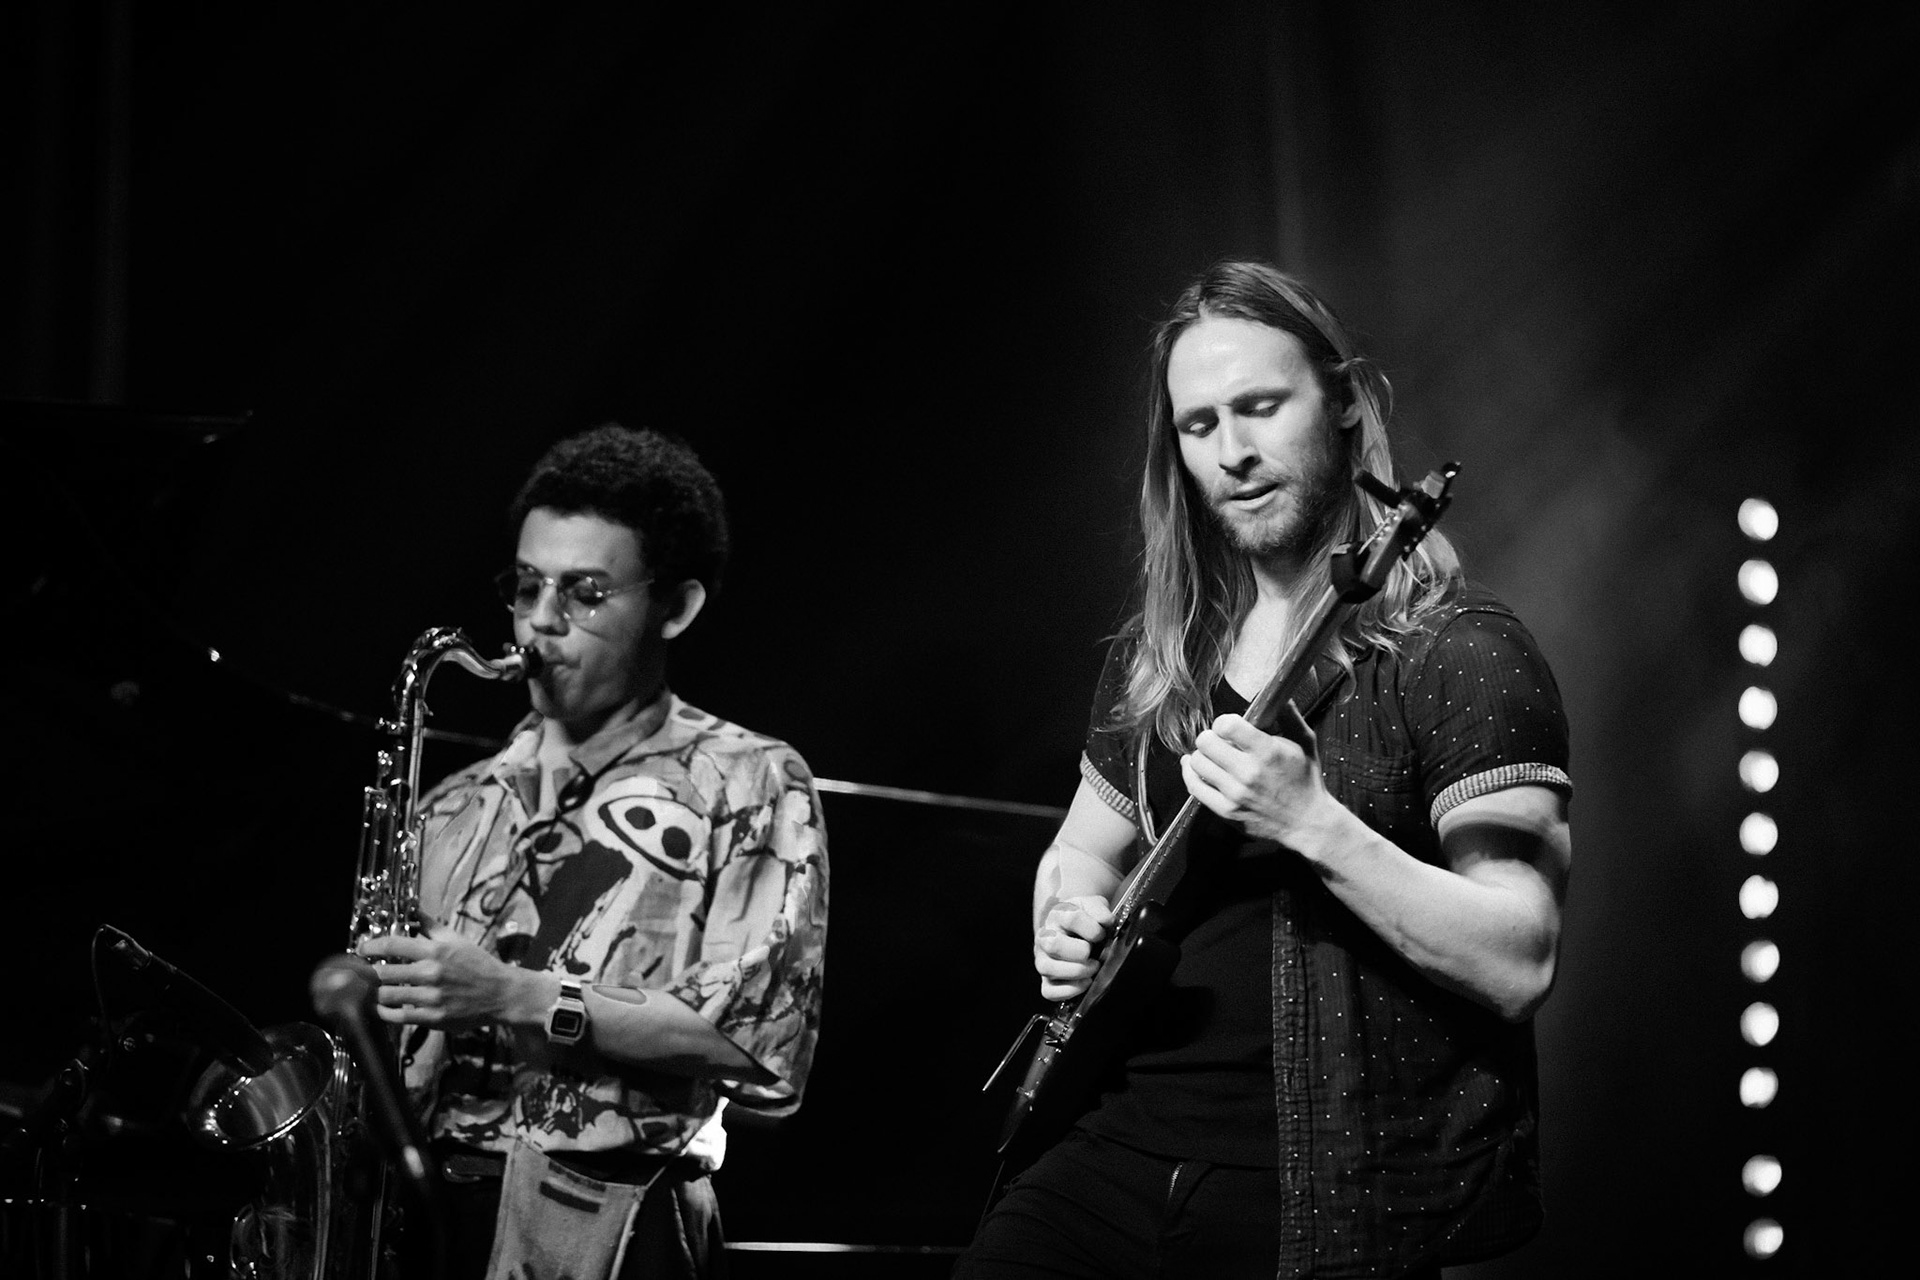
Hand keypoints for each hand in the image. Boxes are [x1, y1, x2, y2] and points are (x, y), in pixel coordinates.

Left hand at [357, 925, 546, 1030]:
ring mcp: (431, 997)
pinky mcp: (433, 1017)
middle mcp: (431, 973)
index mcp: (436, 950)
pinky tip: (380, 1009)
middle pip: (384, 973)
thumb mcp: (457, 939)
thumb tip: (413, 909)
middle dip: (367, 973)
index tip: (361, 949)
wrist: (500, 993)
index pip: (393, 944)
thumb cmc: (478, 964)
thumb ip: (431, 926)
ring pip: (387, 996)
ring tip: (367, 990)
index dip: (371, 946)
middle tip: (360, 973)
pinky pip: (398, 1017)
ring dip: (373, 993)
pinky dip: (384, 1013)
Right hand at [1033, 895, 1112, 1001]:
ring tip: (1093, 969)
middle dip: (1080, 952)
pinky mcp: (1046, 980)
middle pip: (1052, 944)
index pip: (1072, 918)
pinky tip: (1085, 983)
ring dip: (1075, 972)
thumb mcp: (1094, 906)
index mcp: (1058, 914)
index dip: (1093, 928)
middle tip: (1096, 955)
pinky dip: (1068, 991)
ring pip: (1046, 968)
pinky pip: (1048, 991)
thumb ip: (1100, 910)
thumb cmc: (1086, 919)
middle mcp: (1045, 936)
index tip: (1102, 934)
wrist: (1074, 929)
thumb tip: (1106, 921)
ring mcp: (1043, 958)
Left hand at [1180, 704, 1335, 846]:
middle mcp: (1248, 773)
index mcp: (1267, 752)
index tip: (1230, 727)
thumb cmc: (1305, 780)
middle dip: (1210, 737)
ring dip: (1201, 755)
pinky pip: (1194, 787)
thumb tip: (1277, 691)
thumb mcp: (1305, 742)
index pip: (1226, 725)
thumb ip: (1288, 715)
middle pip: (1205, 742)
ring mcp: (1235, 794)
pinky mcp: (1226, 811)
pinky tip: (1195, 767)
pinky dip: (1190, 773)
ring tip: (1213, 756)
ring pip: (1196, 763)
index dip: (1224, 722)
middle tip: (1219, 741)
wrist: (1307, 822)